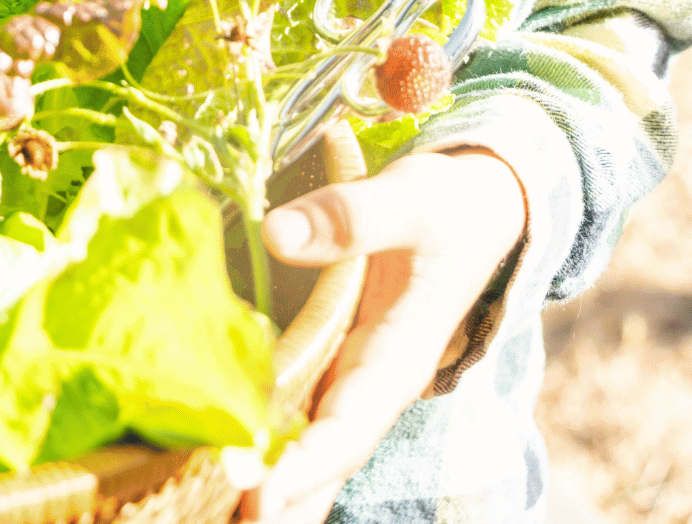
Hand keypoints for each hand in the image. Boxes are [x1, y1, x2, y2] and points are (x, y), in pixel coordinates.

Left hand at [248, 149, 527, 523]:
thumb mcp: (409, 199)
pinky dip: (265, 440)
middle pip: (323, 458)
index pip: (349, 428)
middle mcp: (372, 382)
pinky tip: (219, 457)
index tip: (260, 494)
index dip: (307, 465)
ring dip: (266, 479)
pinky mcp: (330, 355)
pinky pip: (294, 408)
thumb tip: (275, 232)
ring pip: (306, 443)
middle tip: (226, 518)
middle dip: (277, 496)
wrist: (482, 206)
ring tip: (209, 507)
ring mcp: (350, 373)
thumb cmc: (450, 206)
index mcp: (399, 359)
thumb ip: (350, 216)